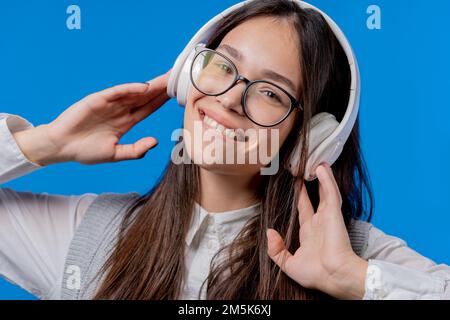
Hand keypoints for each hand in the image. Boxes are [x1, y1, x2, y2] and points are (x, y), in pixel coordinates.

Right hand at [15, 70, 170, 165]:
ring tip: (167, 78)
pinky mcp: (97, 100)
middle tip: (178, 78)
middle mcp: (120, 110)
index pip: (148, 108)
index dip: (162, 101)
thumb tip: (155, 142)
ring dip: (151, 85)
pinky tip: (144, 87)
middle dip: (161, 88)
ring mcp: (110, 104)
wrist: (61, 147)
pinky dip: (130, 89)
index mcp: (125, 121)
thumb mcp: (115, 154)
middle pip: (145, 97)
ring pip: (134, 91)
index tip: (177, 94)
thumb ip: (135, 150)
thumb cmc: (85, 151)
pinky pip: (117, 92)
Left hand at [266, 163, 367, 298]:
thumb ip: (276, 250)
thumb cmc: (314, 274)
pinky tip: (322, 168)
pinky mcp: (334, 213)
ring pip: (325, 191)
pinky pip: (330, 192)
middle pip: (314, 198)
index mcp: (310, 234)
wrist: (332, 276)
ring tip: (316, 163)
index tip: (294, 185)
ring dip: (322, 177)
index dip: (299, 198)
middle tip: (303, 169)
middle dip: (309, 184)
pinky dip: (327, 180)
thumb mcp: (288, 264)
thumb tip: (269, 232)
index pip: (303, 210)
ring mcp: (328, 216)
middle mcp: (319, 223)